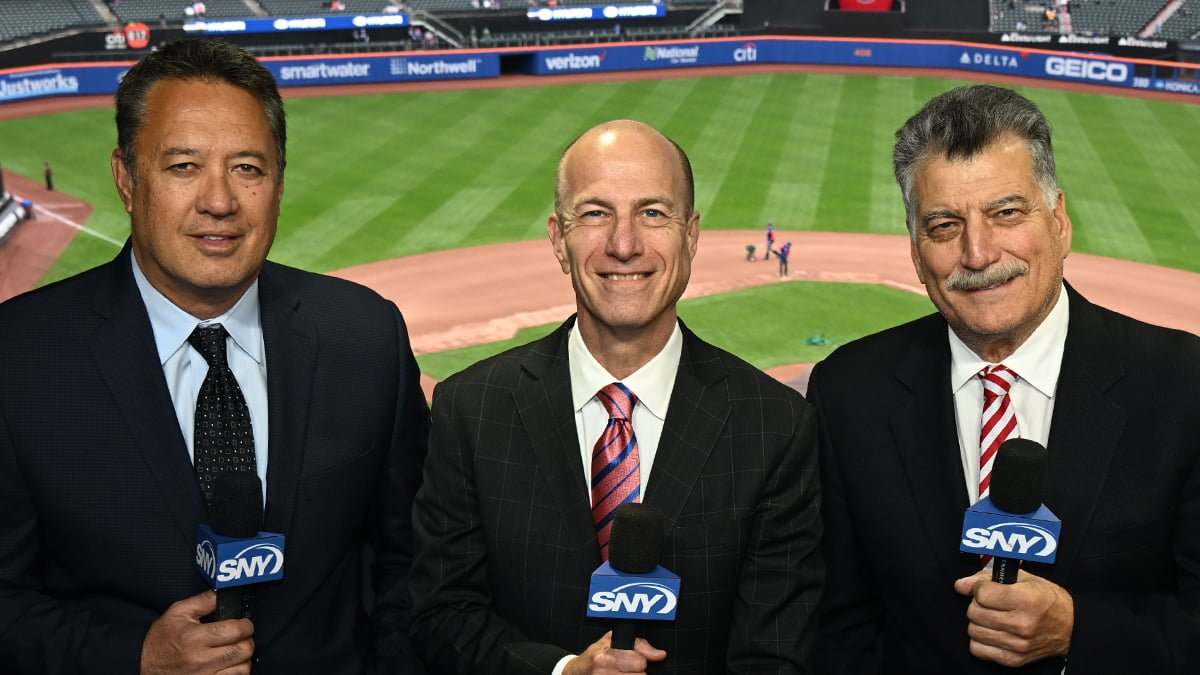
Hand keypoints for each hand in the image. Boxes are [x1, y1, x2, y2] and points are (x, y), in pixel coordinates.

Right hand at [141, 590, 254, 673]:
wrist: (145, 668)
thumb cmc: (161, 641)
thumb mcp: (176, 614)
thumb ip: (202, 601)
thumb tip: (222, 593)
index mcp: (194, 638)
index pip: (235, 631)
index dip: (246, 625)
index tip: (243, 624)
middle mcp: (200, 660)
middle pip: (244, 650)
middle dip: (247, 640)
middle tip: (240, 637)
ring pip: (243, 668)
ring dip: (243, 659)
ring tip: (234, 652)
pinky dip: (237, 672)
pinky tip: (229, 665)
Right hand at [563, 631, 666, 674]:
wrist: (575, 673)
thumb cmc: (594, 656)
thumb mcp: (612, 640)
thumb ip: (639, 645)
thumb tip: (659, 655)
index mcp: (605, 657)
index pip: (640, 662)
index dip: (640, 661)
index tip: (634, 661)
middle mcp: (603, 673)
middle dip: (637, 674)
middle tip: (627, 670)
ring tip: (622, 674)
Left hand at [954, 568, 1073, 666]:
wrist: (1071, 627)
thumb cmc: (1046, 599)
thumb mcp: (1023, 579)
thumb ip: (987, 578)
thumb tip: (960, 585)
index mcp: (1027, 600)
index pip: (983, 594)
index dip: (980, 588)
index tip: (987, 588)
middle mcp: (1022, 624)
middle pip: (975, 613)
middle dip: (977, 604)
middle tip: (990, 603)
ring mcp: (1018, 645)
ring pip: (974, 630)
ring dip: (978, 622)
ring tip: (991, 617)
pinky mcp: (1014, 659)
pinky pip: (978, 650)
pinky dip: (980, 640)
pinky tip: (992, 632)